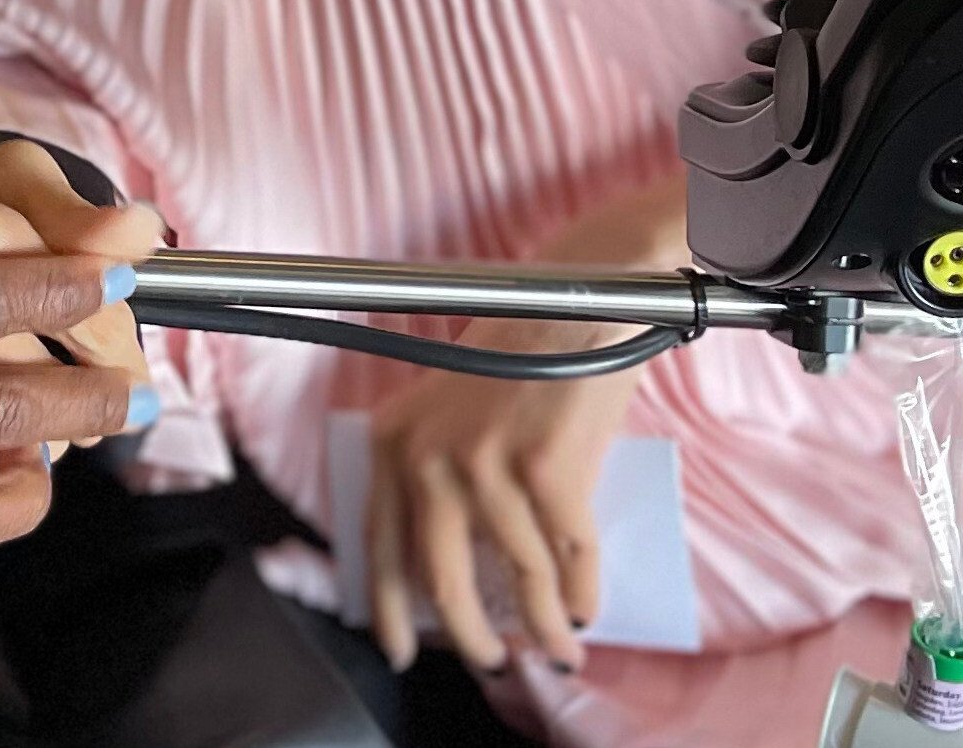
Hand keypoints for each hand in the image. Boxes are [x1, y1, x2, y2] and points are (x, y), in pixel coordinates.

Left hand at [360, 178, 683, 673]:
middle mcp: (427, 455)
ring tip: (560, 644)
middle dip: (469, 635)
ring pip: (517, 579)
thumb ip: (443, 476)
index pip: (377, 543)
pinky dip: (581, 594)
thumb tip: (454, 569)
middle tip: (494, 661)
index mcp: (395, 440)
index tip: (398, 649)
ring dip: (543, 624)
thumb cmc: (524, 357)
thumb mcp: (456, 412)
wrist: (580, 300)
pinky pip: (567, 560)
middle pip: (440, 578)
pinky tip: (586, 609)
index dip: (386, 607)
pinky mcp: (544, 472)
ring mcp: (484, 464)